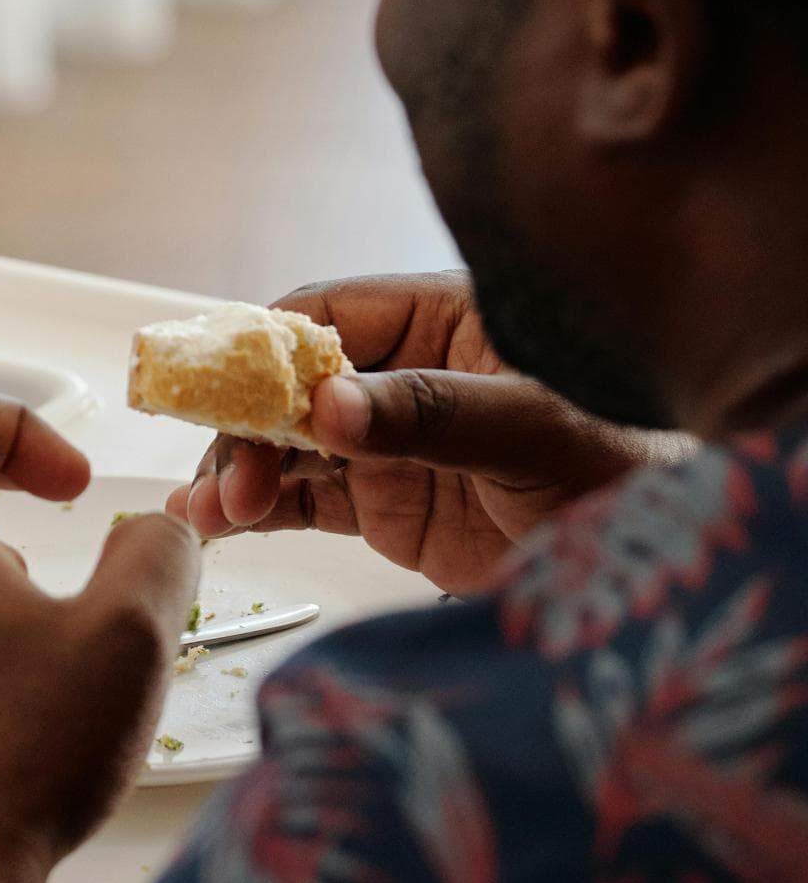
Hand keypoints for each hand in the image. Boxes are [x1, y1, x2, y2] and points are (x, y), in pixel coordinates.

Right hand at [168, 271, 687, 592]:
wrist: (674, 567)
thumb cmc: (632, 463)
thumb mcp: (534, 428)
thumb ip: (430, 412)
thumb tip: (327, 405)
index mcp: (440, 319)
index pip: (328, 315)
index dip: (266, 351)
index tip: (225, 392)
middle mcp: (404, 373)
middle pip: (291, 385)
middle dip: (245, 426)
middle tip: (228, 479)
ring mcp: (390, 442)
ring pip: (287, 444)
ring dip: (239, 471)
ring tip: (208, 512)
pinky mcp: (387, 504)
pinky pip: (305, 498)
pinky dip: (258, 508)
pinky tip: (217, 523)